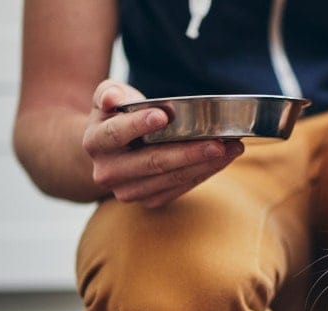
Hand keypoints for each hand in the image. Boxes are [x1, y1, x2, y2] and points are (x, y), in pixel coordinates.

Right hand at [81, 79, 244, 207]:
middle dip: (188, 152)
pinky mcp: (149, 201)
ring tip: (232, 148)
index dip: (138, 125)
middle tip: (218, 143)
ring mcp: (128, 191)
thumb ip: (110, 93)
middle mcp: (108, 172)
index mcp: (95, 142)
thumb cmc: (117, 117)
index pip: (116, 134)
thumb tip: (113, 99)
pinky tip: (224, 159)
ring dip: (205, 165)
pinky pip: (181, 189)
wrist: (109, 153)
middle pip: (152, 162)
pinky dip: (205, 173)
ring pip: (172, 178)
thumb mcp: (109, 98)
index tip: (163, 115)